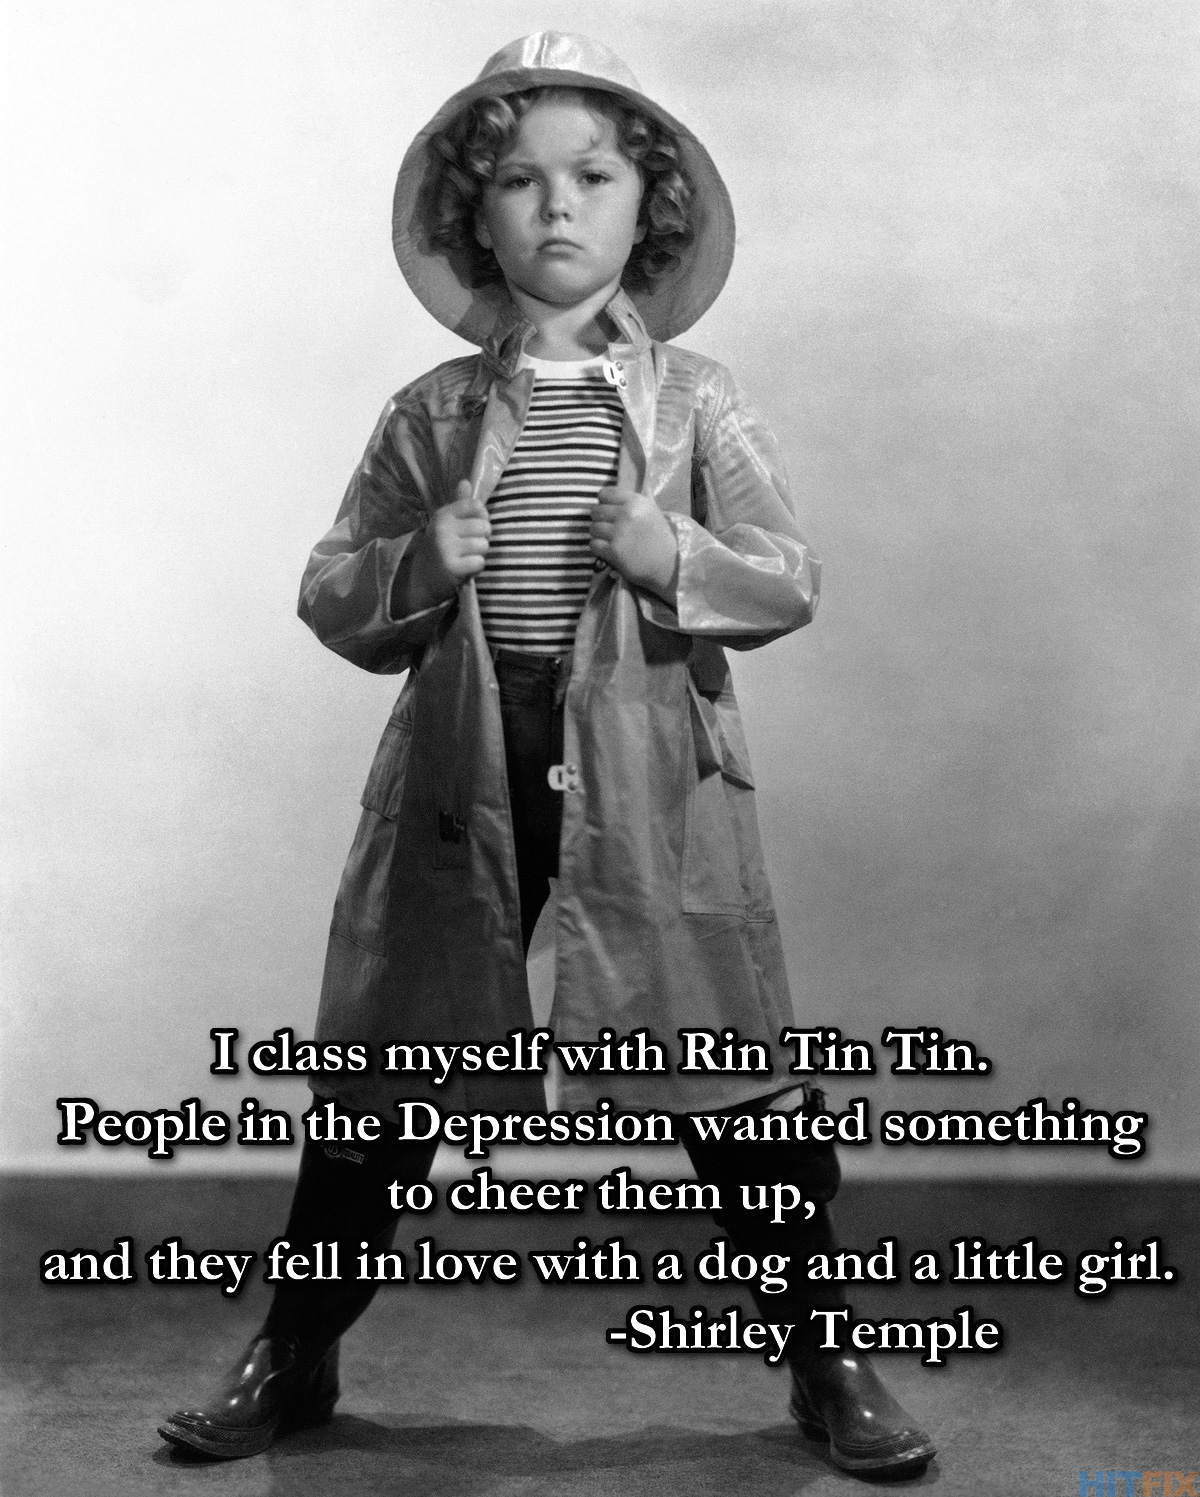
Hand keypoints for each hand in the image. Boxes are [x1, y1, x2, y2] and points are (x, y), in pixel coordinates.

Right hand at [402, 481, 490, 612]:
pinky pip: (480, 562)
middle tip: (469, 546)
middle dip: (482, 538)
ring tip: (465, 557)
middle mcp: (443, 528)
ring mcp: (446, 548)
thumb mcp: (444, 523)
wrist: (420, 578)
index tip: (472, 527)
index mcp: (443, 515)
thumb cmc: (438, 548)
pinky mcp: (452, 567)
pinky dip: (475, 567)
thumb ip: (458, 504)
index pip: (476, 506)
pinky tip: (464, 568)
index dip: (482, 517)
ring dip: (479, 554)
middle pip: (484, 527)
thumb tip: (466, 481)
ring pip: (484, 545)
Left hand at [589, 486, 678, 602]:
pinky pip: (593, 544)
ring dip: (598, 535)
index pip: (605, 493)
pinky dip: (598, 548)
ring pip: (593, 528)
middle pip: (596, 511)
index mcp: (636, 501)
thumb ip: (633, 502)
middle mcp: (627, 514)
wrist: (669, 564)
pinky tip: (608, 550)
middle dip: (600, 520)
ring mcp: (619, 533)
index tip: (609, 511)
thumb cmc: (660, 538)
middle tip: (608, 528)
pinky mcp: (613, 551)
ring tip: (609, 540)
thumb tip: (613, 493)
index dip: (604, 502)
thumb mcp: (651, 512)